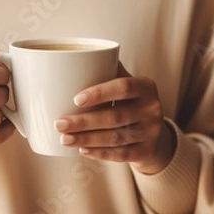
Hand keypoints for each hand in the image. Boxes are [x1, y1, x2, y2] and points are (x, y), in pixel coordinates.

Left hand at [55, 63, 175, 174]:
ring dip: (86, 139)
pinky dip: (100, 153)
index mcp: (146, 86)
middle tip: (59, 124)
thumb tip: (74, 58)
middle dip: (83, 122)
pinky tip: (82, 150)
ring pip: (115, 138)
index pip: (123, 88)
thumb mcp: (127, 83)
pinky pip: (121, 155)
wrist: (155, 132)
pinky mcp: (147, 152)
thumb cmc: (130, 101)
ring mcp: (151, 132)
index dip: (99, 93)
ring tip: (64, 138)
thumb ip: (107, 70)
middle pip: (114, 117)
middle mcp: (152, 108)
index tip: (75, 99)